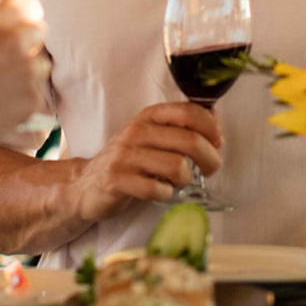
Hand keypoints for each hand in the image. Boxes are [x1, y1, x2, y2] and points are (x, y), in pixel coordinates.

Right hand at [0, 0, 48, 163]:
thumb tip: (0, 7)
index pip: (29, 4)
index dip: (22, 18)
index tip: (15, 28)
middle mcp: (14, 40)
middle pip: (39, 31)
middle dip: (28, 44)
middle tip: (6, 62)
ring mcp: (26, 70)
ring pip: (41, 64)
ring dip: (27, 73)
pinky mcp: (32, 100)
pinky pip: (37, 94)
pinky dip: (23, 101)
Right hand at [70, 103, 222, 223]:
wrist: (87, 184)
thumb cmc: (129, 161)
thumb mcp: (152, 136)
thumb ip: (180, 126)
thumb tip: (214, 117)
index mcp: (148, 116)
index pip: (188, 111)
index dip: (211, 127)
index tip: (219, 142)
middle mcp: (136, 131)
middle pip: (190, 140)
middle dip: (210, 159)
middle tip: (211, 169)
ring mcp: (125, 155)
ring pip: (177, 166)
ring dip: (184, 179)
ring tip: (176, 182)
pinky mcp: (116, 179)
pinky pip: (157, 189)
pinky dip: (165, 194)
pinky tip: (160, 192)